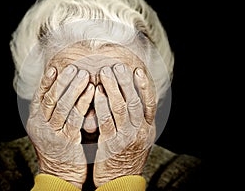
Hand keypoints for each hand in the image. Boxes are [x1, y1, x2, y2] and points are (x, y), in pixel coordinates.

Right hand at [26, 65, 94, 188]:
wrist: (60, 175)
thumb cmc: (59, 150)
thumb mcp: (50, 130)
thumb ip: (53, 114)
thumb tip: (62, 92)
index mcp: (36, 121)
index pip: (40, 97)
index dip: (47, 82)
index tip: (56, 68)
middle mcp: (40, 126)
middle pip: (51, 98)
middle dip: (62, 81)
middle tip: (74, 68)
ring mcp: (52, 134)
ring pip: (62, 106)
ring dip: (73, 88)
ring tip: (83, 74)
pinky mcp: (66, 141)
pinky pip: (75, 118)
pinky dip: (83, 102)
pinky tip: (91, 91)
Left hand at [93, 64, 156, 186]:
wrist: (121, 181)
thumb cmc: (126, 157)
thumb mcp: (138, 139)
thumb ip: (137, 121)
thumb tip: (132, 100)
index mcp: (148, 129)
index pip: (149, 103)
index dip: (144, 86)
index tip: (137, 70)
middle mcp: (140, 131)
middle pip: (134, 101)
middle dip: (125, 82)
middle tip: (117, 66)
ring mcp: (126, 138)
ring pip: (121, 108)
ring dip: (112, 88)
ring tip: (105, 73)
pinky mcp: (111, 145)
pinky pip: (106, 121)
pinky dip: (101, 105)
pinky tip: (96, 93)